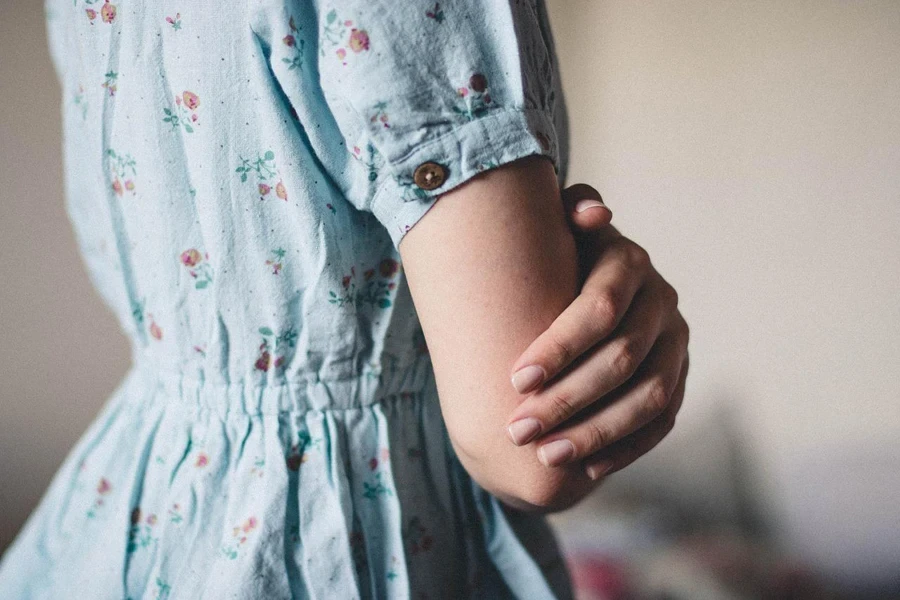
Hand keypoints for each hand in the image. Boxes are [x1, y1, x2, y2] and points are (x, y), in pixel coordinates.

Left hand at [505, 184, 689, 480]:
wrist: (583, 291)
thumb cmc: (554, 261)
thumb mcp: (552, 232)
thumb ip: (563, 214)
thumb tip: (591, 212)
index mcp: (630, 262)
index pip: (600, 309)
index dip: (559, 347)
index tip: (514, 380)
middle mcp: (662, 302)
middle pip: (621, 359)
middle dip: (566, 399)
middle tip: (516, 429)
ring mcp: (677, 344)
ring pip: (648, 397)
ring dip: (596, 432)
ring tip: (546, 456)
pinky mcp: (680, 378)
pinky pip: (662, 421)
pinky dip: (627, 447)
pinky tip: (587, 468)